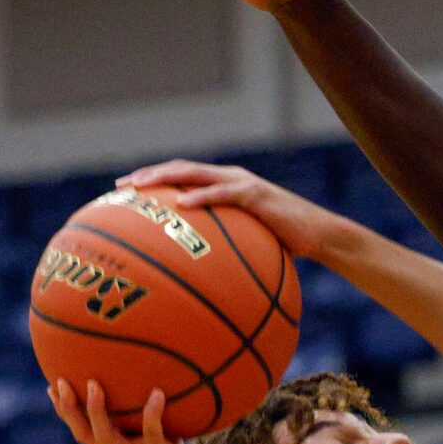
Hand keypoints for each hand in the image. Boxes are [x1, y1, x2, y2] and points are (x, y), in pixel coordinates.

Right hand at [51, 381, 232, 443]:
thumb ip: (159, 424)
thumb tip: (158, 390)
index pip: (85, 432)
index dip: (66, 412)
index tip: (52, 387)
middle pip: (84, 434)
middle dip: (68, 409)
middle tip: (59, 382)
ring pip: (107, 437)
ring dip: (96, 411)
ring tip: (93, 384)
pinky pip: (152, 435)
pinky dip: (152, 414)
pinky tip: (157, 393)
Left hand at [114, 160, 343, 260]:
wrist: (320, 236)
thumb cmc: (285, 245)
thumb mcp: (249, 245)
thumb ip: (223, 248)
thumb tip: (195, 275)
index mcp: (224, 186)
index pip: (182, 175)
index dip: (152, 179)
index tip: (124, 191)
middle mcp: (229, 178)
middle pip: (181, 168)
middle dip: (150, 175)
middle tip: (122, 186)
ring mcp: (243, 184)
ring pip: (196, 173)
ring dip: (166, 177)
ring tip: (143, 186)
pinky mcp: (257, 195)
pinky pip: (223, 193)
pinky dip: (202, 196)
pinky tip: (182, 204)